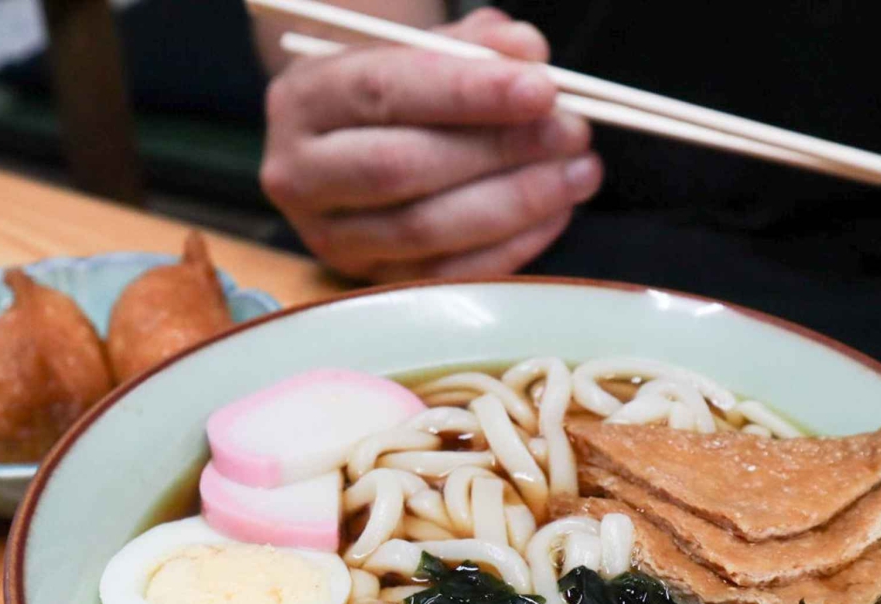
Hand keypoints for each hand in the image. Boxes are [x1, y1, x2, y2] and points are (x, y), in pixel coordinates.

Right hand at [259, 7, 600, 281]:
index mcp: (305, 100)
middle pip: (402, 168)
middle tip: (572, 132)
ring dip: (517, 202)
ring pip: (426, 230)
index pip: (384, 92)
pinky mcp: (371, 282)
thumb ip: (477, 43)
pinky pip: (447, 273)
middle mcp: (301, 174)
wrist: (352, 143)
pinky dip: (511, 245)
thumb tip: (529, 55)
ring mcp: (331, 238)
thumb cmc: (398, 90)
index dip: (467, 93)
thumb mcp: (426, 48)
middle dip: (499, 151)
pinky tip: (555, 212)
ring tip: (579, 172)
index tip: (542, 90)